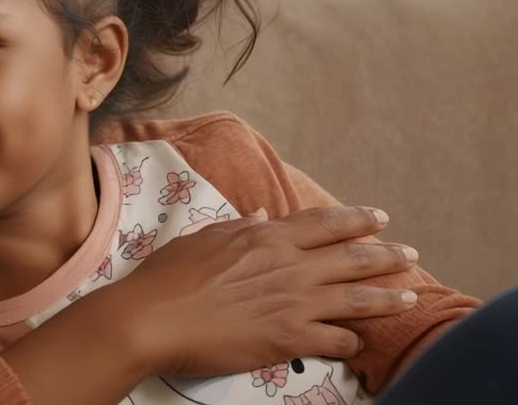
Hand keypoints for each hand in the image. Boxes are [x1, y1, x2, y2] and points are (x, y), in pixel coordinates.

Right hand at [109, 205, 418, 376]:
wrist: (152, 319)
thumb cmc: (168, 277)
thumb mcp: (203, 239)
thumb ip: (239, 228)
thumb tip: (263, 217)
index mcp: (266, 237)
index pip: (325, 223)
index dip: (357, 219)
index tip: (379, 218)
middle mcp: (289, 265)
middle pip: (353, 257)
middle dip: (386, 255)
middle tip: (408, 254)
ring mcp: (293, 302)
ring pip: (356, 298)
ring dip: (386, 297)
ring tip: (407, 296)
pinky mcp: (290, 338)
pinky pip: (337, 340)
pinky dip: (351, 341)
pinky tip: (357, 343)